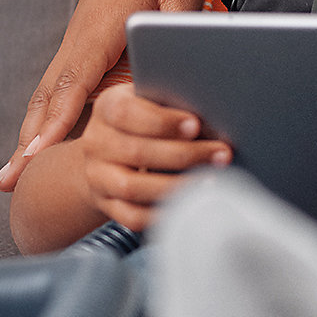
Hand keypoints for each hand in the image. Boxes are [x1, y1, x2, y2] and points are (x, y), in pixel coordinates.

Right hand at [0, 0, 215, 189]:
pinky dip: (44, 115)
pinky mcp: (86, 42)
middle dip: (27, 139)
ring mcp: (80, 40)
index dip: (55, 122)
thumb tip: (179, 76)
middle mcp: (82, 37)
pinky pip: (61, 85)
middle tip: (5, 182)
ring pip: (48, 93)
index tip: (35, 154)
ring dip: (29, 132)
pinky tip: (36, 141)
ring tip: (8, 174)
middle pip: (48, 95)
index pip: (73, 82)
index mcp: (102, 27)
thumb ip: (177, 34)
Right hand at [79, 83, 231, 230]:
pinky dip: (162, 213)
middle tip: (220, 154)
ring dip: (176, 186)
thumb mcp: (145, 100)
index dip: (162, 121)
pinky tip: (187, 204)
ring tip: (210, 181)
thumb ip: (167, 103)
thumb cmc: (137, 120)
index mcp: (107, 108)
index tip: (195, 125)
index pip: (127, 113)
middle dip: (185, 155)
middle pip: (137, 152)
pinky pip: (132, 216)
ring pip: (133, 187)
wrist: (102, 152)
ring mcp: (98, 176)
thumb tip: (212, 111)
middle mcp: (97, 142)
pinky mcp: (105, 204)